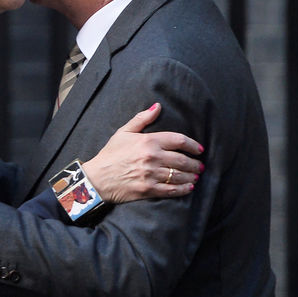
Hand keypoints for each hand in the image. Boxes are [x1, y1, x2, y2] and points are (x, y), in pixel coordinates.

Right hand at [82, 103, 203, 202]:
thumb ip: (142, 119)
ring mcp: (151, 174)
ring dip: (191, 176)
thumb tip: (157, 106)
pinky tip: (188, 187)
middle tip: (200, 165)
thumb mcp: (124, 132)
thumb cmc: (110, 154)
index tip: (199, 149)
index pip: (179, 140)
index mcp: (148, 141)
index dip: (193, 145)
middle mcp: (152, 157)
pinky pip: (172, 190)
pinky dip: (183, 189)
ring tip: (196, 176)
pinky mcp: (148, 189)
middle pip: (182, 160)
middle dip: (195, 163)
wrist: (97, 178)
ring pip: (179, 175)